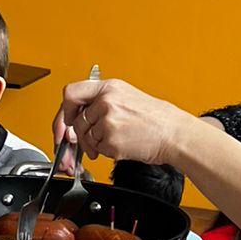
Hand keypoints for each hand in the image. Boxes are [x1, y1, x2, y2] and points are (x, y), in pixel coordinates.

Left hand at [55, 77, 190, 167]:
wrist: (174, 134)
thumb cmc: (155, 119)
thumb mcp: (127, 96)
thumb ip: (101, 100)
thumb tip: (78, 113)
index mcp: (109, 87)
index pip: (71, 92)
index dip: (66, 109)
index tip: (69, 118)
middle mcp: (106, 101)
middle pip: (77, 121)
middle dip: (80, 134)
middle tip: (90, 139)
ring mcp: (108, 121)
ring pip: (86, 137)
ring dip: (95, 144)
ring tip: (115, 140)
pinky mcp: (111, 140)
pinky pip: (97, 149)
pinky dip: (105, 151)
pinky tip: (122, 145)